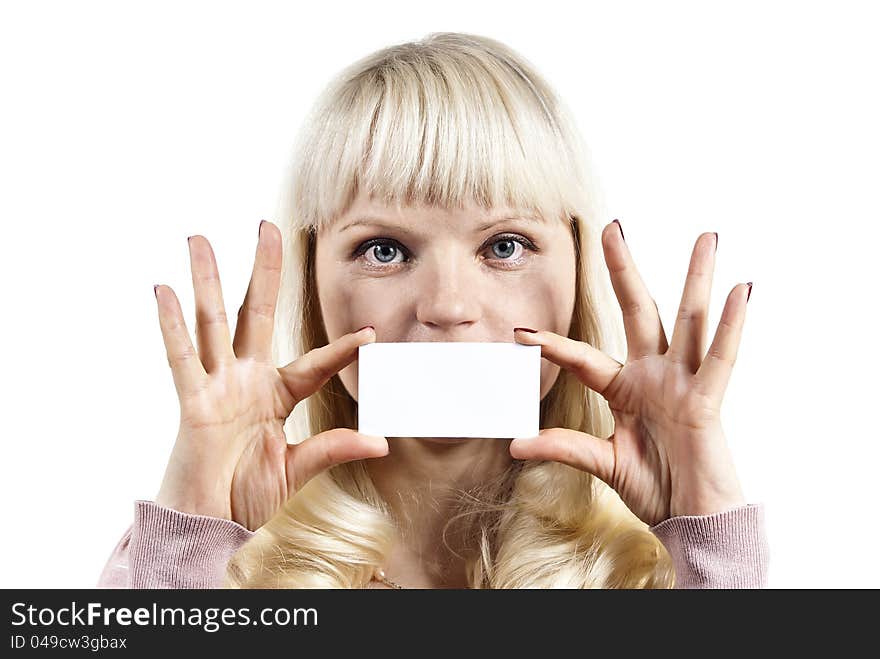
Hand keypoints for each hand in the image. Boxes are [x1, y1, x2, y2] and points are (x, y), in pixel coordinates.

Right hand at [153, 221, 387, 531]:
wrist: (211, 524)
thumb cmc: (247, 495)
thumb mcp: (298, 468)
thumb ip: (333, 448)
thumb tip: (381, 444)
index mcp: (276, 394)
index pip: (313, 363)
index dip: (341, 348)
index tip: (370, 334)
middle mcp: (246, 381)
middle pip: (255, 313)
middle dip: (263, 271)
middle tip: (268, 227)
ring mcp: (218, 387)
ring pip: (213, 322)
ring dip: (207, 280)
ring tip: (199, 239)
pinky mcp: (193, 402)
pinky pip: (181, 359)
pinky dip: (172, 325)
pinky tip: (166, 290)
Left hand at [510, 222, 749, 526]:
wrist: (690, 520)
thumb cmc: (654, 488)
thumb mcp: (603, 462)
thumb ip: (564, 448)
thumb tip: (516, 446)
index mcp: (626, 389)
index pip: (584, 358)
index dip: (553, 345)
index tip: (520, 331)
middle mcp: (654, 376)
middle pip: (638, 312)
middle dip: (623, 270)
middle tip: (611, 228)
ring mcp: (683, 383)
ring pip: (689, 320)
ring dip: (697, 278)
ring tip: (706, 238)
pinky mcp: (707, 401)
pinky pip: (721, 360)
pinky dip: (731, 326)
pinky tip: (741, 291)